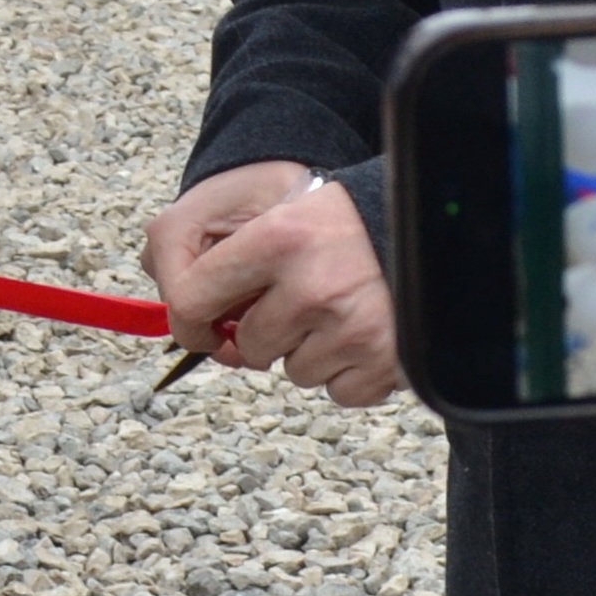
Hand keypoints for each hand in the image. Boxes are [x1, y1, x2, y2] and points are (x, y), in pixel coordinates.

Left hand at [145, 161, 398, 404]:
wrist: (422, 219)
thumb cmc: (329, 216)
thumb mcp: (261, 202)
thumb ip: (197, 241)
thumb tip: (173, 313)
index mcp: (276, 238)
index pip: (190, 300)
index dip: (188, 321)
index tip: (202, 324)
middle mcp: (314, 287)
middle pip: (248, 348)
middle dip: (262, 330)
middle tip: (294, 296)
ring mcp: (353, 328)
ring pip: (294, 373)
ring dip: (307, 349)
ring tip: (335, 305)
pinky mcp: (387, 361)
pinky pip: (340, 393)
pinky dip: (347, 370)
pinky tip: (361, 328)